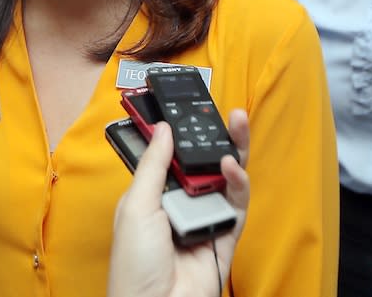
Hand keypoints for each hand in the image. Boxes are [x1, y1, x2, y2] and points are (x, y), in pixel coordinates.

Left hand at [108, 112, 249, 296]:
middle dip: (216, 137)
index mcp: (153, 195)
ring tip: (236, 126)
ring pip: (225, 180)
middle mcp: (180, 204)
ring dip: (232, 153)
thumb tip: (163, 129)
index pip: (172, 156)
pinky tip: (231, 166)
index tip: (191, 108)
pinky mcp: (225, 236)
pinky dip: (237, 184)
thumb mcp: (136, 206)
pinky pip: (236, 205)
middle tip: (229, 112)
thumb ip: (154, 166)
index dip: (183, 134)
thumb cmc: (134, 264)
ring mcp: (204, 219)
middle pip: (204, 164)